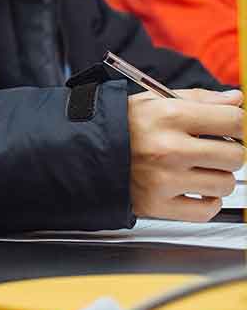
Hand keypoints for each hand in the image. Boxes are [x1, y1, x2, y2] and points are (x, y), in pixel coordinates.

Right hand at [128, 87, 244, 221]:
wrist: (80, 150)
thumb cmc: (119, 124)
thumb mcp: (153, 99)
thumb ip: (199, 98)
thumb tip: (236, 99)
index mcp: (169, 115)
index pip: (234, 121)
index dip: (240, 125)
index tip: (235, 129)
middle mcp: (169, 148)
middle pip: (235, 155)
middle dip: (230, 151)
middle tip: (214, 149)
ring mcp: (164, 179)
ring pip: (225, 183)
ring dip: (218, 177)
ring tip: (198, 169)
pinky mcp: (158, 204)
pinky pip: (207, 210)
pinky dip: (207, 202)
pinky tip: (194, 189)